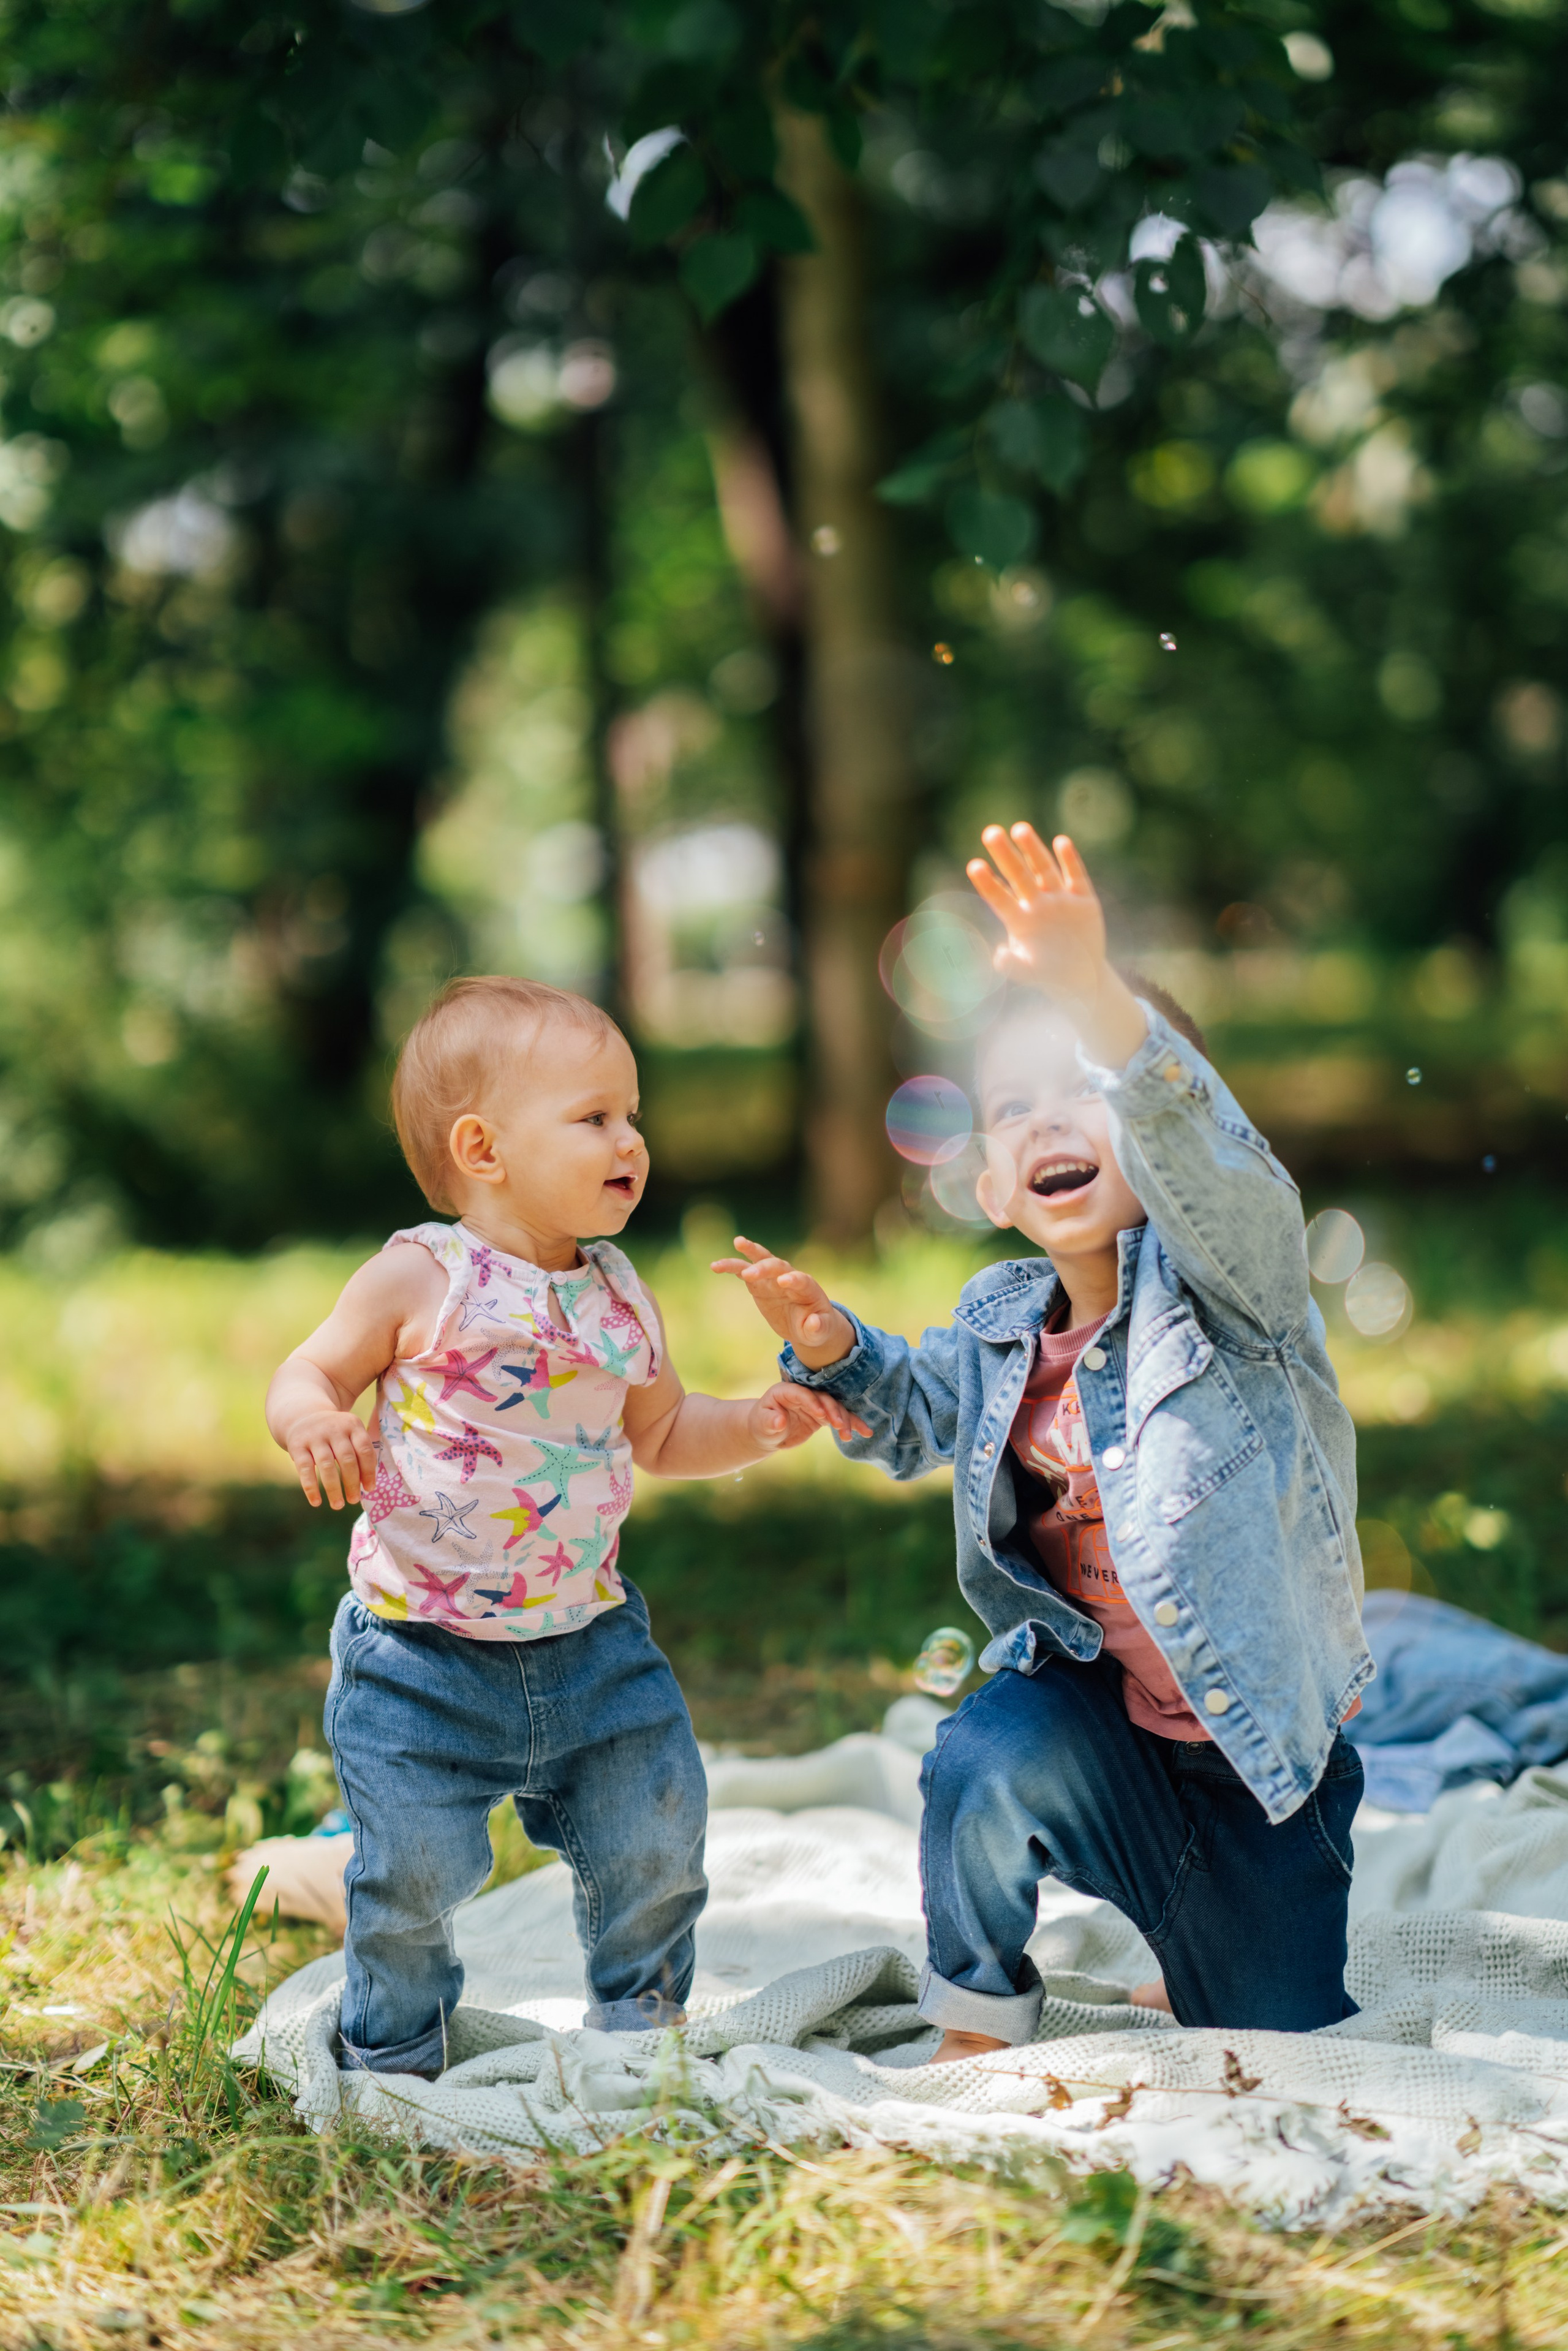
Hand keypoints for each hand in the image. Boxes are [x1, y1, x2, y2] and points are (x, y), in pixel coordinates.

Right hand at [283, 1407, 377, 1509]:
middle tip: (354, 1500)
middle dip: (352, 1482)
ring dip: (333, 1488)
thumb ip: (360, 1453)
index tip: (370, 1489)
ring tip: (338, 1505)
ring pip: (327, 1465)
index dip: (369, 1471)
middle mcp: (334, 1428)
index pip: (364, 1449)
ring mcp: (315, 1436)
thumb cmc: (335, 1434)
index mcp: (352, 1424)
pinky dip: (311, 1488)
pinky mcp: (297, 1445)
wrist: (303, 1416)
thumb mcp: (350, 1433)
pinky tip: (316, 1502)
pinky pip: (305, 1469)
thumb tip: (368, 1485)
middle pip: (347, 1459)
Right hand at [711, 1237, 854, 1366]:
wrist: (806, 1324)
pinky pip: (743, 1272)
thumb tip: (814, 1323)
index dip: (794, 1279)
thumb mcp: (821, 1332)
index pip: (801, 1279)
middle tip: (749, 1274)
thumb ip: (819, 1327)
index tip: (784, 1281)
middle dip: (764, 1268)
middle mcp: (789, 1277)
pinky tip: (715, 1266)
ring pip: (759, 1261)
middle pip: (778, 1265)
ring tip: (737, 1242)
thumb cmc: (818, 1328)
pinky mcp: (758, 1284)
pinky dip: (731, 1267)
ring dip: (749, 1251)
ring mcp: (772, 1278)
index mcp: (808, 1288)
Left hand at [747, 1382, 871, 1452]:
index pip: (803, 1393)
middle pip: (823, 1398)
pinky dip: (852, 1424)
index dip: (813, 1402)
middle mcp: (805, 1394)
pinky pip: (840, 1418)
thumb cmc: (762, 1425)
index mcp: (787, 1391)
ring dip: (845, 1420)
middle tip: (839, 1426)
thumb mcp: (762, 1424)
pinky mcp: (823, 1415)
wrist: (768, 1432)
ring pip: (835, 1408)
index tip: (821, 1415)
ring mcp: (816, 1404)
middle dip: (833, 1411)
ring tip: (850, 1435)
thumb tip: (779, 1421)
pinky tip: (865, 1432)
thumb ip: (770, 1421)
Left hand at [966, 824, 1107, 1007]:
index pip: (999, 897)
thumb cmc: (1046, 973)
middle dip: (1005, 854)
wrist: (1080, 976)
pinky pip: (1076, 875)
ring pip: (1043, 869)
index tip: (974, 865)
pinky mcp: (1083, 899)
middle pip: (1018, 874)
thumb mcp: (1027, 973)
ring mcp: (1059, 899)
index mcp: (1019, 920)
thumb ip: (1011, 966)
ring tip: (1019, 829)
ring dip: (1033, 850)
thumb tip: (999, 954)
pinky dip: (1070, 860)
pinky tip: (1061, 842)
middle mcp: (1036, 903)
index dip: (987, 882)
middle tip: (990, 832)